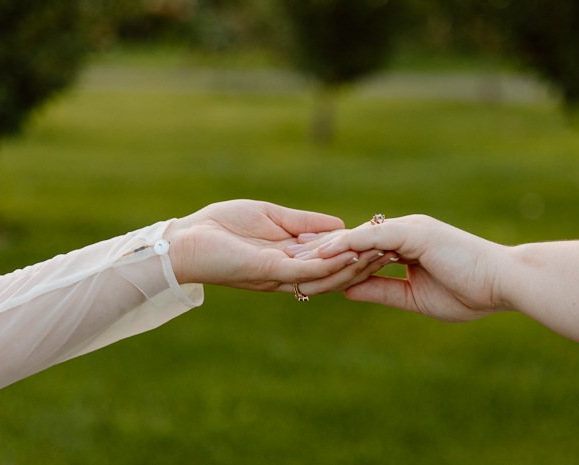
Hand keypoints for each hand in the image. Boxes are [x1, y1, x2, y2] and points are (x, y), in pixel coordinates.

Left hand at [164, 200, 383, 295]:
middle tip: (392, 250)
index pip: (331, 260)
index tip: (383, 240)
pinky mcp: (269, 272)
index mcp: (291, 260)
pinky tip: (350, 251)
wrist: (186, 239)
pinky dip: (329, 263)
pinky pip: (306, 271)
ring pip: (326, 276)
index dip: (357, 252)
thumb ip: (304, 222)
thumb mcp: (272, 217)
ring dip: (353, 265)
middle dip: (363, 263)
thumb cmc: (222, 226)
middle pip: (335, 273)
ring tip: (379, 251)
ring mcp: (280, 275)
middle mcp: (290, 273)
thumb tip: (340, 225)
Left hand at [308, 215, 509, 321]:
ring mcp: (409, 229)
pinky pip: (374, 235)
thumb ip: (380, 289)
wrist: (503, 284)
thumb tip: (346, 289)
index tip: (305, 268)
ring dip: (327, 246)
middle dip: (321, 249)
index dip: (334, 259)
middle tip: (287, 256)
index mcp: (405, 246)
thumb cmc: (468, 292)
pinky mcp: (415, 232)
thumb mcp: (412, 297)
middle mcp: (403, 232)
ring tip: (294, 254)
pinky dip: (349, 243)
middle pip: (353, 239)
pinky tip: (324, 252)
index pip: (361, 251)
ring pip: (358, 235)